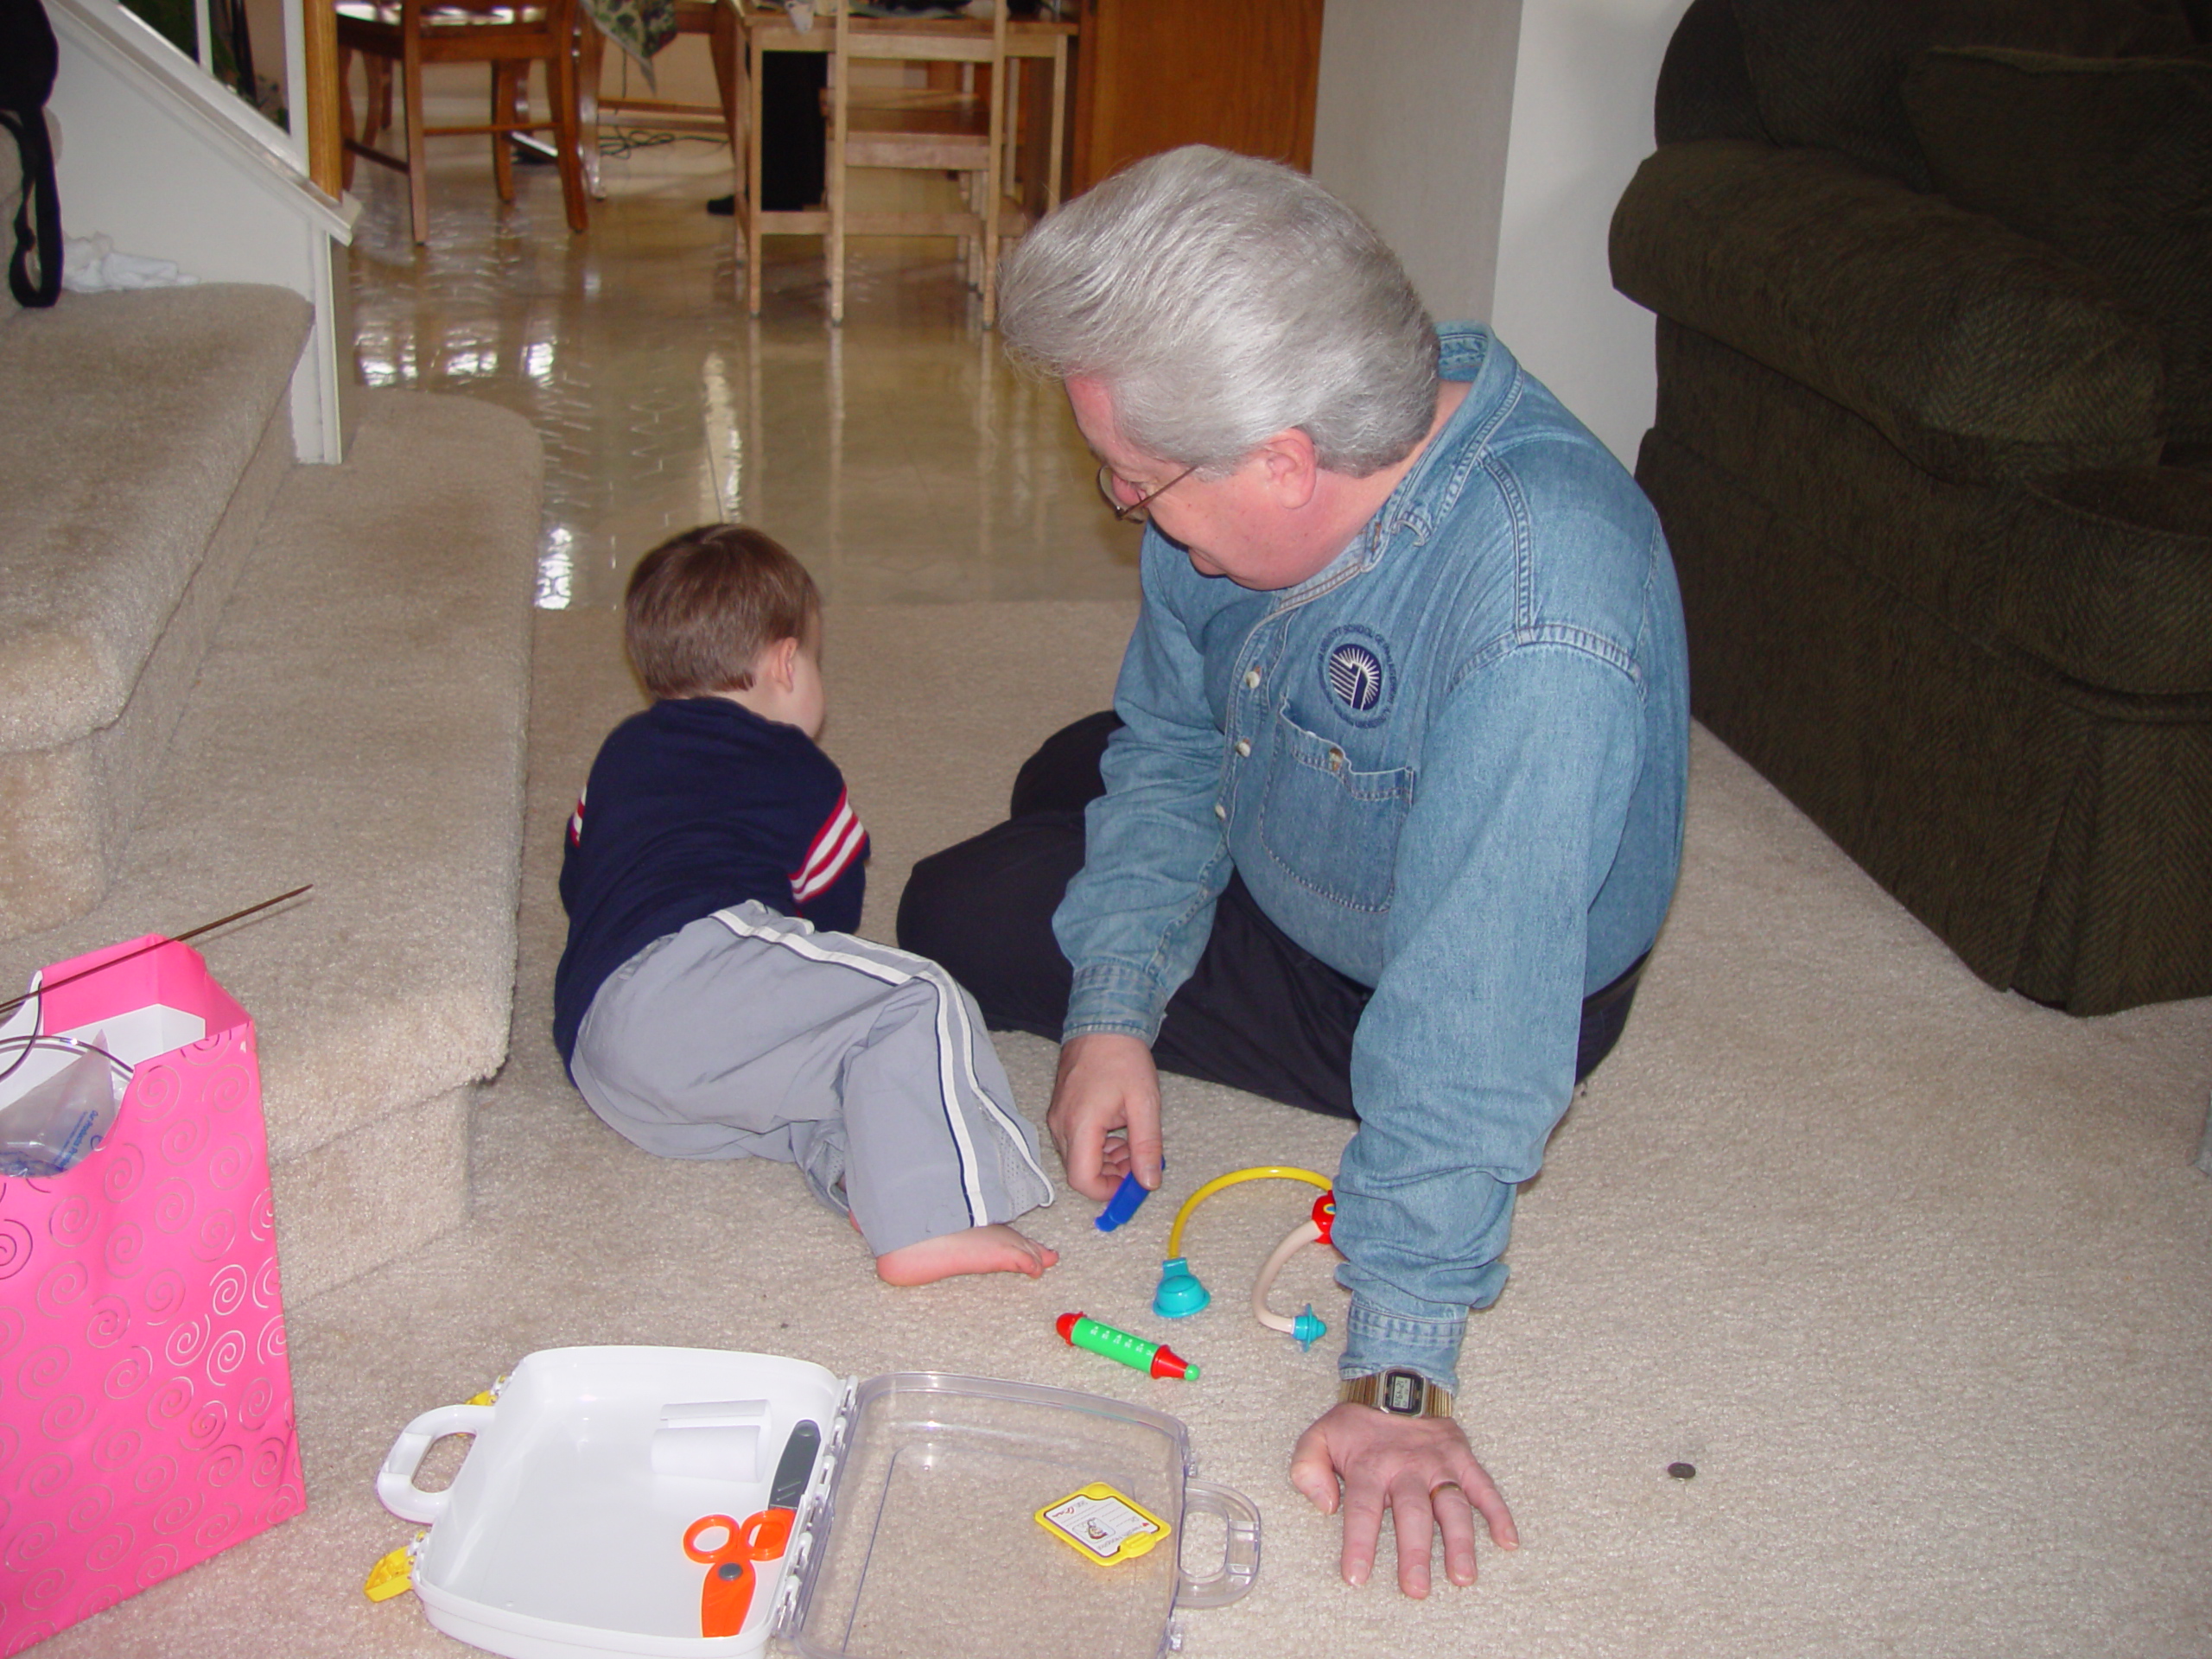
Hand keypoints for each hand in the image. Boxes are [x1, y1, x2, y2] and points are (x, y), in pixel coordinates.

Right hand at [1045, 1032, 1162, 1201]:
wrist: (1103, 1024)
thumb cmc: (1123, 1058)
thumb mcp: (1144, 1103)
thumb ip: (1147, 1146)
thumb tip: (1148, 1182)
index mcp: (1080, 1124)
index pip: (1083, 1179)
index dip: (1108, 1191)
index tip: (1132, 1184)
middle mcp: (1061, 1125)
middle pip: (1080, 1172)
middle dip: (1111, 1175)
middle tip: (1139, 1161)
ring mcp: (1057, 1118)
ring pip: (1078, 1158)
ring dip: (1106, 1161)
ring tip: (1132, 1142)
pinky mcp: (1060, 1112)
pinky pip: (1075, 1143)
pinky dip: (1097, 1147)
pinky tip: (1117, 1132)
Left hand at [1288, 1403, 1516, 1595]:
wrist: (1394, 1381)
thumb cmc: (1356, 1424)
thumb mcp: (1318, 1437)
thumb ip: (1308, 1468)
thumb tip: (1325, 1505)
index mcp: (1370, 1466)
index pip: (1362, 1509)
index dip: (1358, 1543)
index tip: (1357, 1577)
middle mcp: (1406, 1467)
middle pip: (1412, 1513)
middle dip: (1414, 1552)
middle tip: (1416, 1589)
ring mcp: (1438, 1464)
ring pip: (1451, 1505)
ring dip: (1459, 1542)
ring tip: (1463, 1577)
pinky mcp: (1462, 1458)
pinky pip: (1484, 1486)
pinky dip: (1498, 1512)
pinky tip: (1507, 1541)